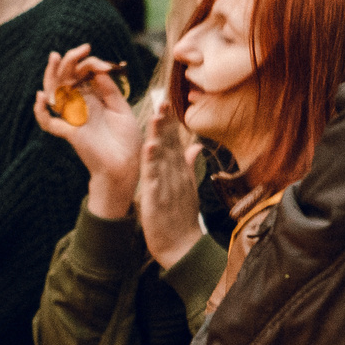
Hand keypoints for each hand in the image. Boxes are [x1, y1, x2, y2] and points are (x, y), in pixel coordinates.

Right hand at [31, 45, 141, 216]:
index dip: (90, 64)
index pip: (83, 75)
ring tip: (55, 57)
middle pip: (65, 79)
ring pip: (54, 94)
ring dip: (51, 75)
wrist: (126, 167)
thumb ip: (110, 91)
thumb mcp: (122, 110)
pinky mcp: (70, 132)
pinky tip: (40, 98)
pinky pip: (49, 123)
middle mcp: (81, 107)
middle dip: (70, 61)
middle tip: (81, 48)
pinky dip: (41, 112)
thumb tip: (97, 72)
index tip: (102, 63)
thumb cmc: (127, 141)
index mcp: (94, 100)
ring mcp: (73, 118)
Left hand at [138, 91, 206, 268]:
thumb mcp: (186, 187)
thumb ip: (190, 165)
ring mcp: (167, 185)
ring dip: (159, 135)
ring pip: (162, 156)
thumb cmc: (181, 216)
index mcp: (179, 171)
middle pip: (170, 144)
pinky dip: (152, 162)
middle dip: (166, 122)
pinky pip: (154, 177)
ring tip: (155, 115)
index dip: (171, 122)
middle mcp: (176, 174)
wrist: (181, 246)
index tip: (166, 101)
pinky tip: (149, 147)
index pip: (175, 142)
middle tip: (163, 98)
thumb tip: (195, 146)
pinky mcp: (157, 197)